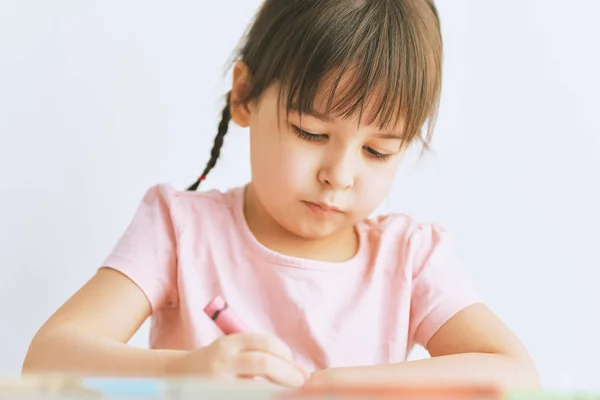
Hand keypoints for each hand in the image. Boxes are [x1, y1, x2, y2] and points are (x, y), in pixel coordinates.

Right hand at [171, 333, 305, 387]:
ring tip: (286, 393)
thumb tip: (301, 372)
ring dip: (277, 389)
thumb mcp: (232, 351)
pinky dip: (261, 396)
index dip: (285, 353)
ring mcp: (218, 382)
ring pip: (256, 386)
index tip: (295, 365)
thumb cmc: (215, 364)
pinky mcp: (216, 396)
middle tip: (299, 382)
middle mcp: (223, 360)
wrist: (176, 377)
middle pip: (264, 362)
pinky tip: (269, 397)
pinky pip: (247, 397)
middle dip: (287, 372)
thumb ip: (260, 354)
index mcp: (229, 343)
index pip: (265, 342)